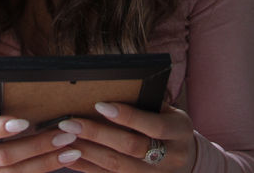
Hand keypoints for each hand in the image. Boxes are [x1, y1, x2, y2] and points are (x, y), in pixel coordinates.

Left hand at [57, 101, 195, 171]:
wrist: (188, 160)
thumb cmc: (170, 124)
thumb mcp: (169, 111)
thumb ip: (146, 103)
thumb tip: (111, 88)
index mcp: (180, 131)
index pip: (153, 125)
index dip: (127, 116)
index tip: (99, 105)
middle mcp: (172, 157)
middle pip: (131, 148)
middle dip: (98, 134)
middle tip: (71, 123)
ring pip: (118, 168)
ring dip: (89, 153)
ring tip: (66, 139)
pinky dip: (89, 168)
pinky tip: (72, 157)